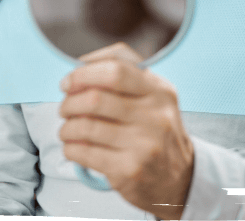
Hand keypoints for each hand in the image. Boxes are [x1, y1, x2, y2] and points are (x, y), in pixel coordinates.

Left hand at [59, 44, 193, 219]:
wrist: (180, 179)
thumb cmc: (156, 129)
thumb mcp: (153, 95)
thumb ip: (124, 74)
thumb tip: (80, 66)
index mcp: (159, 90)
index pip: (115, 70)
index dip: (84, 74)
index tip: (68, 81)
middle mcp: (155, 116)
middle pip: (96, 99)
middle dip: (70, 102)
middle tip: (65, 108)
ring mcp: (144, 145)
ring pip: (87, 127)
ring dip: (67, 127)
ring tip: (66, 129)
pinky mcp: (130, 171)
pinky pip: (86, 153)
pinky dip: (70, 148)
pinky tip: (72, 146)